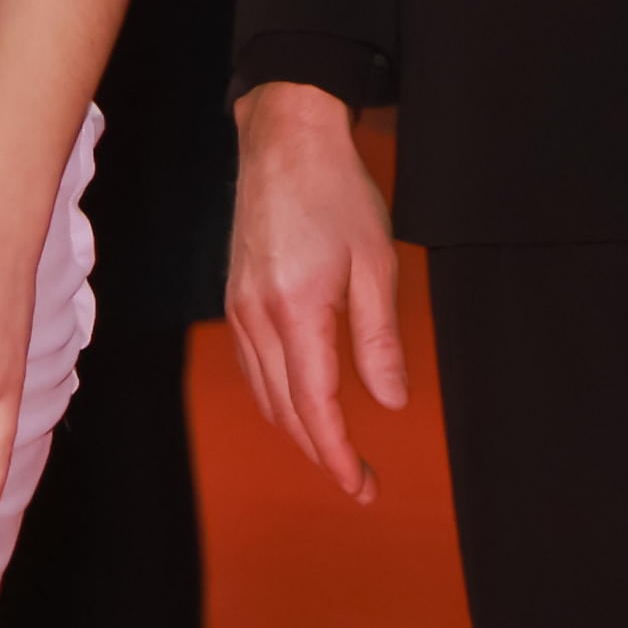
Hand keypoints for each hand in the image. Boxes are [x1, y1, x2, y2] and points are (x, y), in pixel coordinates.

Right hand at [225, 81, 403, 502]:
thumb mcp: (376, 263)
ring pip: (265, 394)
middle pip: (285, 410)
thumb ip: (380, 339)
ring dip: (298, 429)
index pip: (314, 405)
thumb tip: (391, 401)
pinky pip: (253, 368)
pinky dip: (279, 398)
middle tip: (360, 480)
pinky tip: (303, 402)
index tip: (360, 485)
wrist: (285, 141)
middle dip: (321, 451)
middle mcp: (257, 317)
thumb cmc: (336, 193)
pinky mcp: (236, 299)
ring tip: (337, 450)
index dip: (336, 454)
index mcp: (295, 311)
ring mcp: (239, 309)